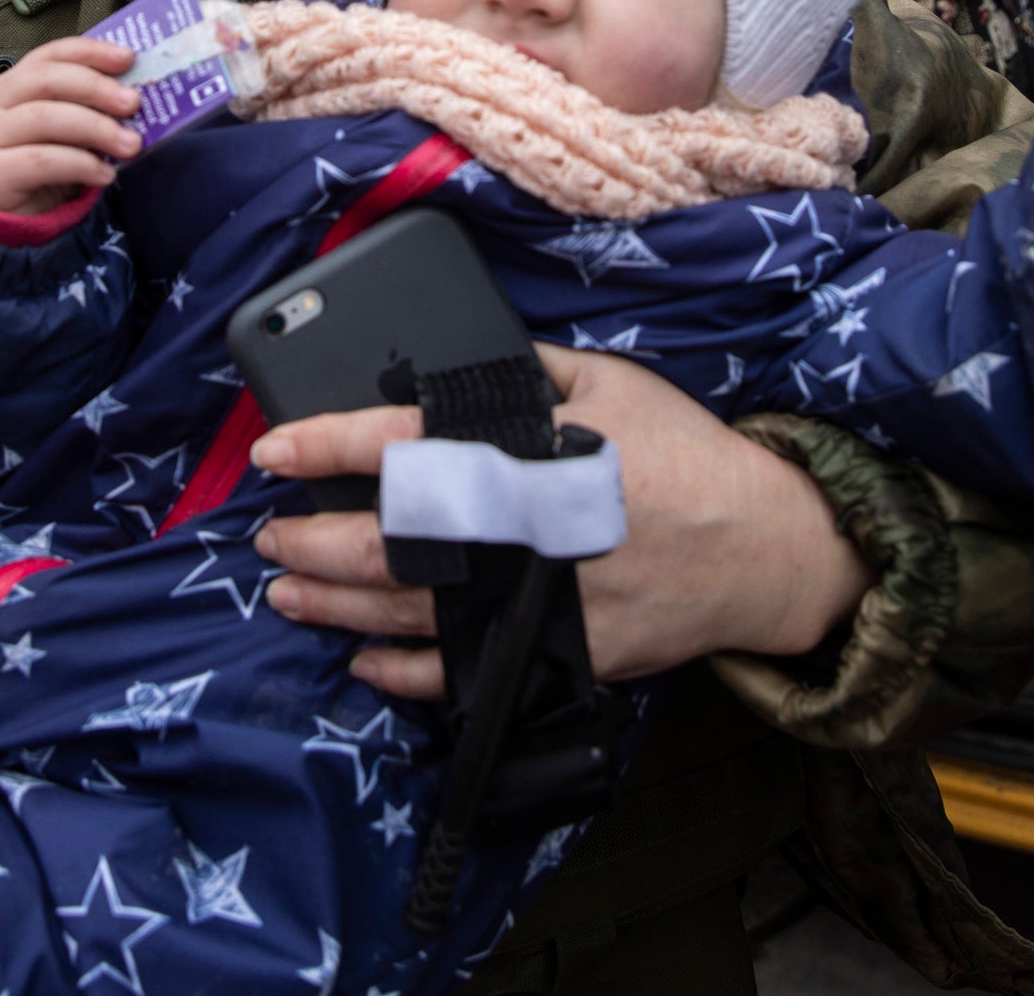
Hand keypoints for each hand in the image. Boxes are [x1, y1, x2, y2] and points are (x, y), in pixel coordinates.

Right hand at [0, 38, 140, 215]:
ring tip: (130, 145)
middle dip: (96, 88)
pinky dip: (81, 165)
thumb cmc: (30, 161)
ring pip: (45, 118)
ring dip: (96, 128)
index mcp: (12, 83)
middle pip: (46, 80)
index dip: (90, 51)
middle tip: (133, 103)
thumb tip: (132, 100)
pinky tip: (105, 174)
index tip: (128, 57)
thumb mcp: (55, 129)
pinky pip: (42, 161)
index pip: (51, 55)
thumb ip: (82, 110)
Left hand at [251, 346, 868, 697]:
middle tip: (269, 532)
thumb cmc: (683, 454)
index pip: (403, 445)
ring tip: (288, 590)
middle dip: (313, 537)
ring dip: (335, 603)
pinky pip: (460, 674)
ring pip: (409, 612)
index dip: (327, 444)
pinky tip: (364, 661)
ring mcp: (535, 600)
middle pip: (388, 542)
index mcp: (526, 453)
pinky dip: (403, 673)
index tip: (272, 447)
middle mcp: (519, 530)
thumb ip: (527, 368)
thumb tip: (451, 360)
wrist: (763, 547)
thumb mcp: (610, 380)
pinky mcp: (556, 654)